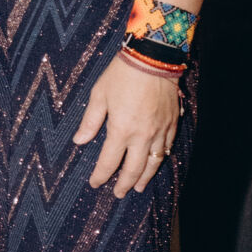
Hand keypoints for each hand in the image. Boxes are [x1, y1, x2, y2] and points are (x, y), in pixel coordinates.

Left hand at [74, 52, 181, 195]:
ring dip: (145, 177)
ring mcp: (160, 130)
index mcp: (121, 130)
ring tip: (139, 187)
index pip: (109, 162)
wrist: (153, 58)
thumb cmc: (122, 74)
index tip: (95, 183)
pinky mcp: (172, 122)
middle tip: (118, 193)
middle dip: (124, 184)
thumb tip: (79, 141)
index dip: (101, 176)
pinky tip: (156, 162)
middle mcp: (142, 135)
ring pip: (153, 162)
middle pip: (133, 169)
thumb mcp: (99, 95)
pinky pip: (167, 147)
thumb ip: (90, 121)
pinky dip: (161, 158)